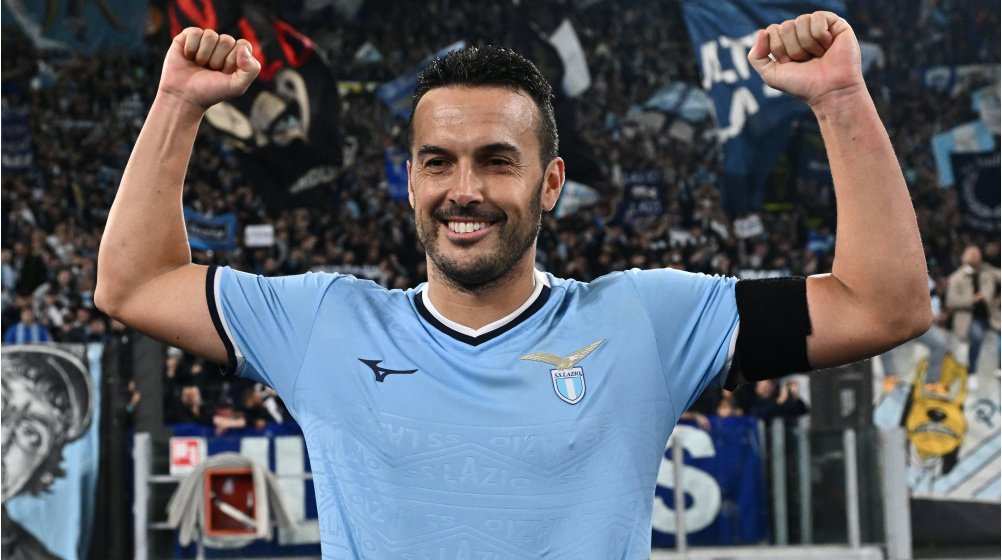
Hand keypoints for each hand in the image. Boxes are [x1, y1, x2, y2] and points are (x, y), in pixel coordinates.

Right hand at [158, 28, 260, 111]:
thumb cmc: (211, 92)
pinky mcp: (187, 37)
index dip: (234, 59)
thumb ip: (251, 70)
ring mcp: (204, 41)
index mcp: (235, 56)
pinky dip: (191, 48)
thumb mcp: (237, 86)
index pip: (243, 45)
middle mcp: (221, 46)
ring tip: (199, 65)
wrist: (184, 96)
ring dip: (204, 55)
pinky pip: (195, 32)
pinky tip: (188, 57)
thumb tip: (243, 48)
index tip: (225, 72)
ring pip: (210, 35)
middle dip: (218, 59)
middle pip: (227, 40)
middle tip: (210, 70)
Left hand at [748, 12, 862, 106]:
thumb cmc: (802, 84)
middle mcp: (800, 32)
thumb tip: (761, 32)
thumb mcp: (771, 75)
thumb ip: (756, 57)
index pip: (771, 31)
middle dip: (793, 49)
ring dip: (807, 44)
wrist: (829, 91)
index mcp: (786, 41)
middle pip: (785, 27)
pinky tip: (828, 46)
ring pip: (801, 21)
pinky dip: (820, 36)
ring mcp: (818, 26)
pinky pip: (817, 17)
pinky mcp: (835, 23)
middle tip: (805, 61)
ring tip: (818, 55)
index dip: (778, 49)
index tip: (789, 63)